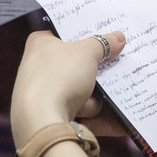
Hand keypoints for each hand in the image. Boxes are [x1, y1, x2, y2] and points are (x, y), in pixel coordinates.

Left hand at [10, 30, 125, 148]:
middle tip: (114, 64)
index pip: (65, 33)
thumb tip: (118, 37)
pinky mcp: (50, 115)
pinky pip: (81, 112)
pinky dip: (95, 115)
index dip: (86, 35)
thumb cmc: (59, 77)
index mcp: (40, 44)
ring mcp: (44, 93)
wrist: (42, 122)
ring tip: (102, 97)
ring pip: (81, 90)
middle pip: (77, 64)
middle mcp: (38, 67)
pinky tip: (113, 119)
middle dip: (96, 70)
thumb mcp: (87, 52)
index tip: (105, 37)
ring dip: (95, 97)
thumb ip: (104, 43)